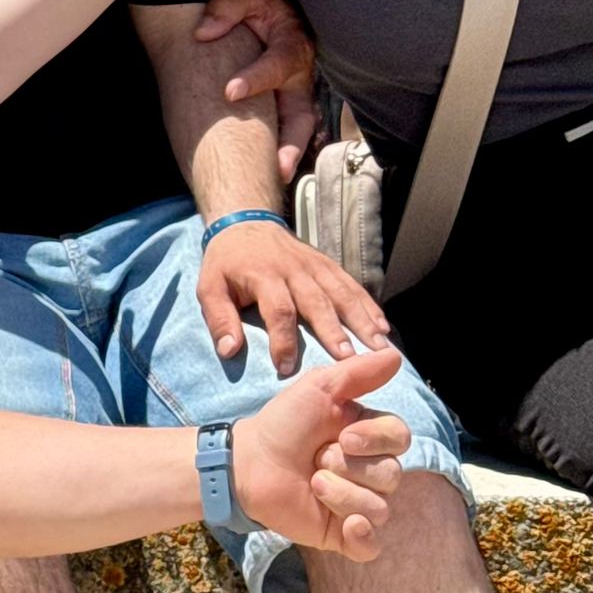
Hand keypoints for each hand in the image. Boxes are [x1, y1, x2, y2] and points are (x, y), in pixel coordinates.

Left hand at [196, 0, 318, 181]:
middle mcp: (300, 73)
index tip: (229, 92)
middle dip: (290, 141)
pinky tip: (258, 168)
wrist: (270, 6)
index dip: (256, 78)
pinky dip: (276, 148)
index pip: (278, 64)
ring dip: (286, 153)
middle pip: (301, 112)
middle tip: (274, 167)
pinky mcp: (286, 103)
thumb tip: (204, 32)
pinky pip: (284, 129)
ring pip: (298, 128)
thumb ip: (226, 7)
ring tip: (270, 177)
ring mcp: (296, 92)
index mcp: (292, 42)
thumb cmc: (257, 1)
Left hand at [198, 218, 391, 375]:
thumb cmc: (226, 264)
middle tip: (349, 361)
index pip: (278, 310)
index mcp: (264, 276)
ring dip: (362, 320)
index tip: (286, 368)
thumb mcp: (209, 287)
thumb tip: (229, 350)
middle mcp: (294, 270)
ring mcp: (315, 266)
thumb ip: (218, 318)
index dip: (283, 340)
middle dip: (334, 332)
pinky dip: (369, 305)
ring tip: (379, 347)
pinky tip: (384, 327)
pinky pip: (352, 285)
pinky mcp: (328, 265)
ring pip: (342, 294)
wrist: (246, 224)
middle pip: (317, 302)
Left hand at [230, 347, 409, 560]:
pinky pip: (371, 545)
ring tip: (311, 483)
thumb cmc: (282, 423)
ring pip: (379, 507)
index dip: (376, 438)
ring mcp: (358, 504)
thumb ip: (358, 373)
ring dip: (340, 493)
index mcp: (369, 438)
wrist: (247, 462)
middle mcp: (369, 472)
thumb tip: (397, 355)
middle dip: (348, 465)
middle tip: (316, 458)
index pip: (401, 440)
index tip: (343, 434)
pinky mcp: (342, 534)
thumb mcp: (317, 389)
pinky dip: (362, 536)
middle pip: (391, 474)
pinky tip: (346, 524)